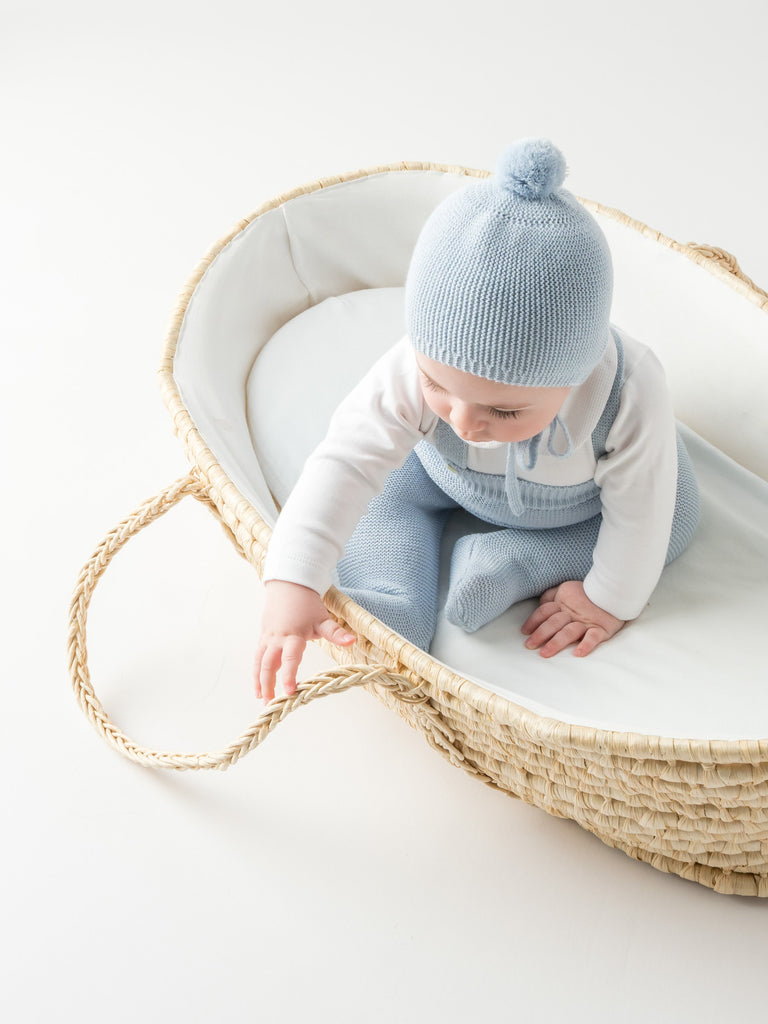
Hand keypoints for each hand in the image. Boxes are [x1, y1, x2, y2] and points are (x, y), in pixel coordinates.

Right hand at [254, 581, 355, 702]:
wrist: (289, 585)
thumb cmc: (307, 604)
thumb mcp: (323, 619)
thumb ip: (336, 633)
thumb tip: (352, 641)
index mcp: (293, 635)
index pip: (290, 658)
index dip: (288, 675)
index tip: (289, 692)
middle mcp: (277, 638)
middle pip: (269, 664)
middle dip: (269, 684)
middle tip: (271, 704)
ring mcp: (268, 637)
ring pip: (259, 661)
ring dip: (259, 680)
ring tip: (261, 698)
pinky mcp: (263, 636)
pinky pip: (257, 655)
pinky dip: (256, 670)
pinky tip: (258, 684)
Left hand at [521, 580, 624, 658]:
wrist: (614, 591)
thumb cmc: (587, 592)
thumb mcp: (566, 589)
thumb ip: (552, 596)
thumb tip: (541, 603)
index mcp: (563, 604)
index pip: (545, 611)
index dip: (533, 621)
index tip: (525, 632)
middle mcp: (572, 614)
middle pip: (554, 622)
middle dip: (540, 634)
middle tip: (530, 645)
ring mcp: (586, 622)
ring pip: (569, 632)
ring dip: (556, 642)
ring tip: (546, 653)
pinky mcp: (601, 629)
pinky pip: (593, 637)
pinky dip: (586, 645)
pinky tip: (578, 653)